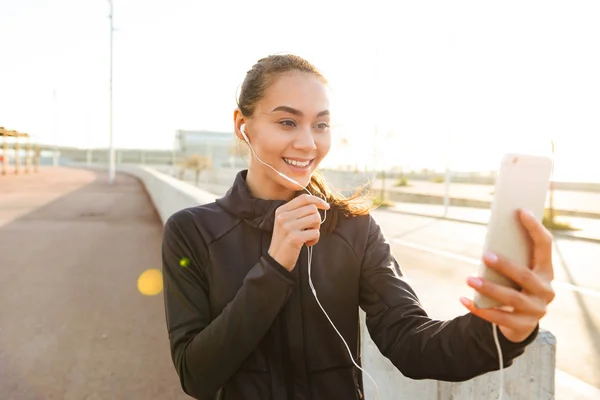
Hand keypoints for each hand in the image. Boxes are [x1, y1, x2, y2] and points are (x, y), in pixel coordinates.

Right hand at [268, 194, 329, 270]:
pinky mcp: (294, 238)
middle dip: (316, 220)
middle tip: (310, 230)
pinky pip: (316, 232)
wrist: (276, 260)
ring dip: (316, 229)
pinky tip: (307, 243)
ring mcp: (288, 227)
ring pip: (316, 218)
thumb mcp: (286, 223)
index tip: (326, 206)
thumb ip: (298, 212)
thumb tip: (319, 203)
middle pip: (312, 209)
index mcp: (281, 210)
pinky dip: (315, 239)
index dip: (318, 200)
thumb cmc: (285, 241)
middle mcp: (283, 216)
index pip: (304, 198)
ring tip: (308, 236)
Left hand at [460, 209, 555, 342]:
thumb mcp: (517, 273)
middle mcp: (546, 290)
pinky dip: (477, 308)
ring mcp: (536, 310)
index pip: (545, 245)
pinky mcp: (522, 325)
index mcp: (546, 270)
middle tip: (485, 256)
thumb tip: (490, 241)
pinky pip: (497, 317)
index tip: (520, 211)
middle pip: (525, 275)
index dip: (534, 228)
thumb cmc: (515, 287)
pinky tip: (463, 299)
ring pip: (511, 298)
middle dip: (505, 265)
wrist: (521, 322)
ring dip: (488, 288)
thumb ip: (511, 258)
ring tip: (469, 279)